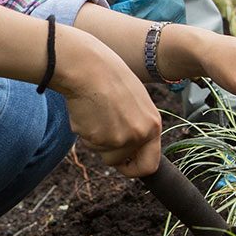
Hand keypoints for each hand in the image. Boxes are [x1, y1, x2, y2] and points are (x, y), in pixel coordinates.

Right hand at [53, 28, 163, 177]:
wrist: (87, 67)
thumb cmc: (107, 75)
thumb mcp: (134, 99)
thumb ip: (136, 122)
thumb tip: (130, 141)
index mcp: (152, 124)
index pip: (150, 164)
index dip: (134, 168)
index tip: (124, 164)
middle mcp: (139, 134)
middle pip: (121, 162)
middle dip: (110, 155)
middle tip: (100, 138)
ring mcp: (119, 138)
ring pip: (102, 152)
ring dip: (94, 138)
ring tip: (93, 111)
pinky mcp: (98, 138)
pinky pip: (87, 142)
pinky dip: (83, 129)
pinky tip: (85, 109)